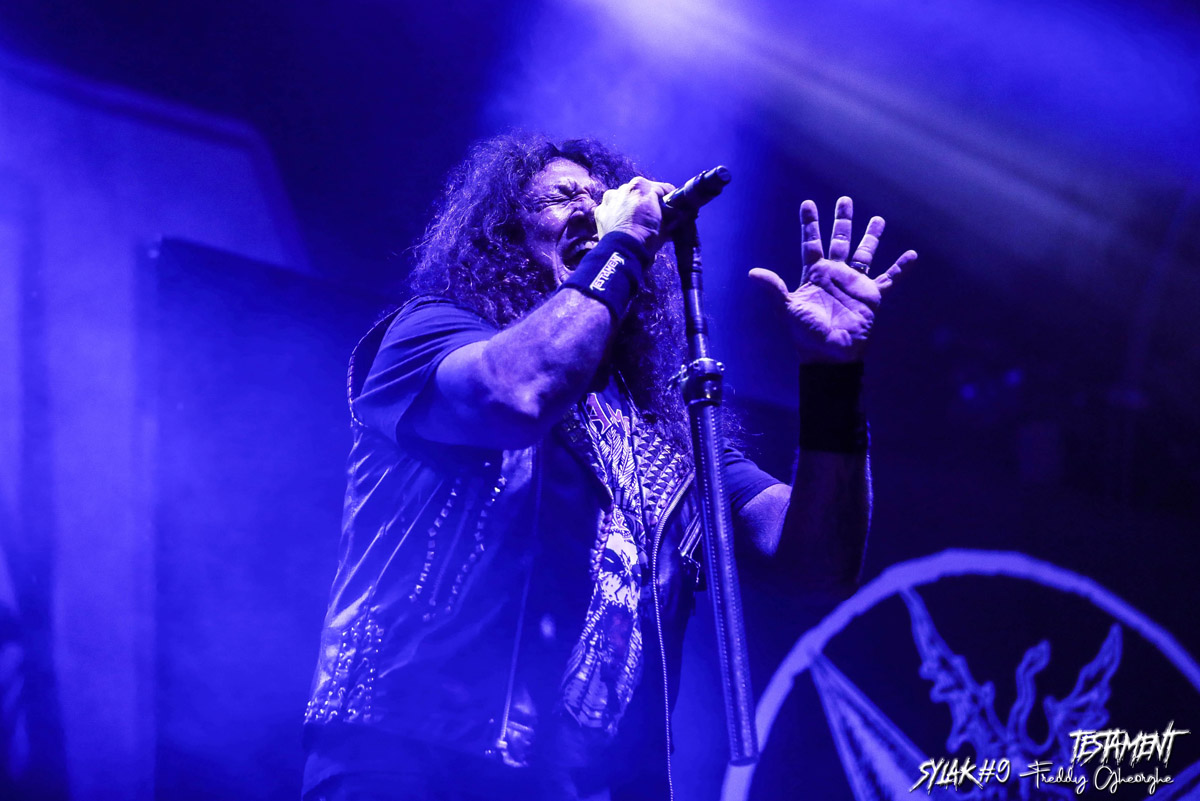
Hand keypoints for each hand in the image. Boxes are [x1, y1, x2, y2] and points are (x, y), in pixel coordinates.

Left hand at [595, 177, 676, 253]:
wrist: (624, 252)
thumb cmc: (646, 236)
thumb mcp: (666, 225)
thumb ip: (669, 215)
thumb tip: (672, 217)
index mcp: (641, 186)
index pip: (661, 188)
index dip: (668, 198)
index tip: (671, 207)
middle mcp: (623, 188)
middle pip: (640, 192)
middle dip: (646, 202)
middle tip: (652, 216)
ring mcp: (609, 199)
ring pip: (624, 199)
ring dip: (630, 207)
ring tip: (635, 221)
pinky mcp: (600, 211)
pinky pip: (611, 209)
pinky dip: (616, 215)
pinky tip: (622, 225)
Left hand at [749, 196, 915, 362]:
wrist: (829, 355)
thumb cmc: (806, 334)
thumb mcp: (788, 309)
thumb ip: (774, 288)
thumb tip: (753, 273)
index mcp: (814, 275)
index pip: (811, 243)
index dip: (809, 224)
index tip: (808, 203)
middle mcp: (835, 274)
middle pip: (839, 241)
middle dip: (842, 221)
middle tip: (845, 200)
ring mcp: (854, 284)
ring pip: (864, 254)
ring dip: (871, 237)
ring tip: (879, 219)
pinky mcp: (871, 296)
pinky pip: (889, 279)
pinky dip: (900, 268)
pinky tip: (911, 255)